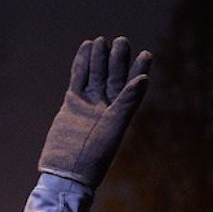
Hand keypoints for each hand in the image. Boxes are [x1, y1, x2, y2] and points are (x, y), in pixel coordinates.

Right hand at [38, 36, 151, 187]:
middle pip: (114, 77)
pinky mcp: (72, 103)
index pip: (132, 86)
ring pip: (96, 75)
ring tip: (102, 40)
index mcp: (121, 113)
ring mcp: (89, 104)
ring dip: (99, 58)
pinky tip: (85, 48)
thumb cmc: (95, 155)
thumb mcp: (114, 126)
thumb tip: (143, 79)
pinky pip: (78, 79)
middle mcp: (107, 106)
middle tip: (122, 41)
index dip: (139, 70)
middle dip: (118, 60)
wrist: (66, 172)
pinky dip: (81, 64)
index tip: (146, 54)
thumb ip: (127, 102)